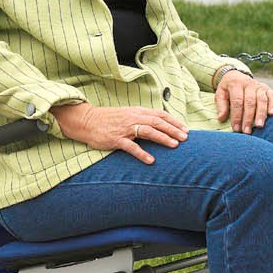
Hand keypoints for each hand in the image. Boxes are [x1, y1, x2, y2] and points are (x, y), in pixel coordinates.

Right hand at [51, 103, 186, 165]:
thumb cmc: (108, 120)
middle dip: (173, 129)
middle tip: (185, 138)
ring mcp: (125, 129)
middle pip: (157, 122)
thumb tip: (158, 125)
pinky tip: (151, 160)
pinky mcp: (116, 139)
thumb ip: (141, 118)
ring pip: (148, 131)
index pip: (159, 114)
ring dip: (163, 138)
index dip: (173, 121)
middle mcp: (133, 118)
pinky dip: (142, 153)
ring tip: (174, 145)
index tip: (185, 129)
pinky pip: (131, 147)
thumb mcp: (127, 115)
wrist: (87, 121)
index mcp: (136, 112)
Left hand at [216, 70, 272, 132]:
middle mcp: (249, 84)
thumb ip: (221, 105)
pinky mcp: (267, 89)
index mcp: (236, 84)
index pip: (237, 101)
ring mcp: (259, 86)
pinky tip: (271, 114)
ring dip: (261, 114)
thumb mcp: (220, 94)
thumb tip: (221, 118)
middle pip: (250, 102)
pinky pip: (272, 96)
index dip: (237, 116)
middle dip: (248, 118)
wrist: (237, 76)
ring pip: (261, 100)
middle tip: (247, 131)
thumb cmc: (228, 89)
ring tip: (259, 126)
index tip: (236, 128)